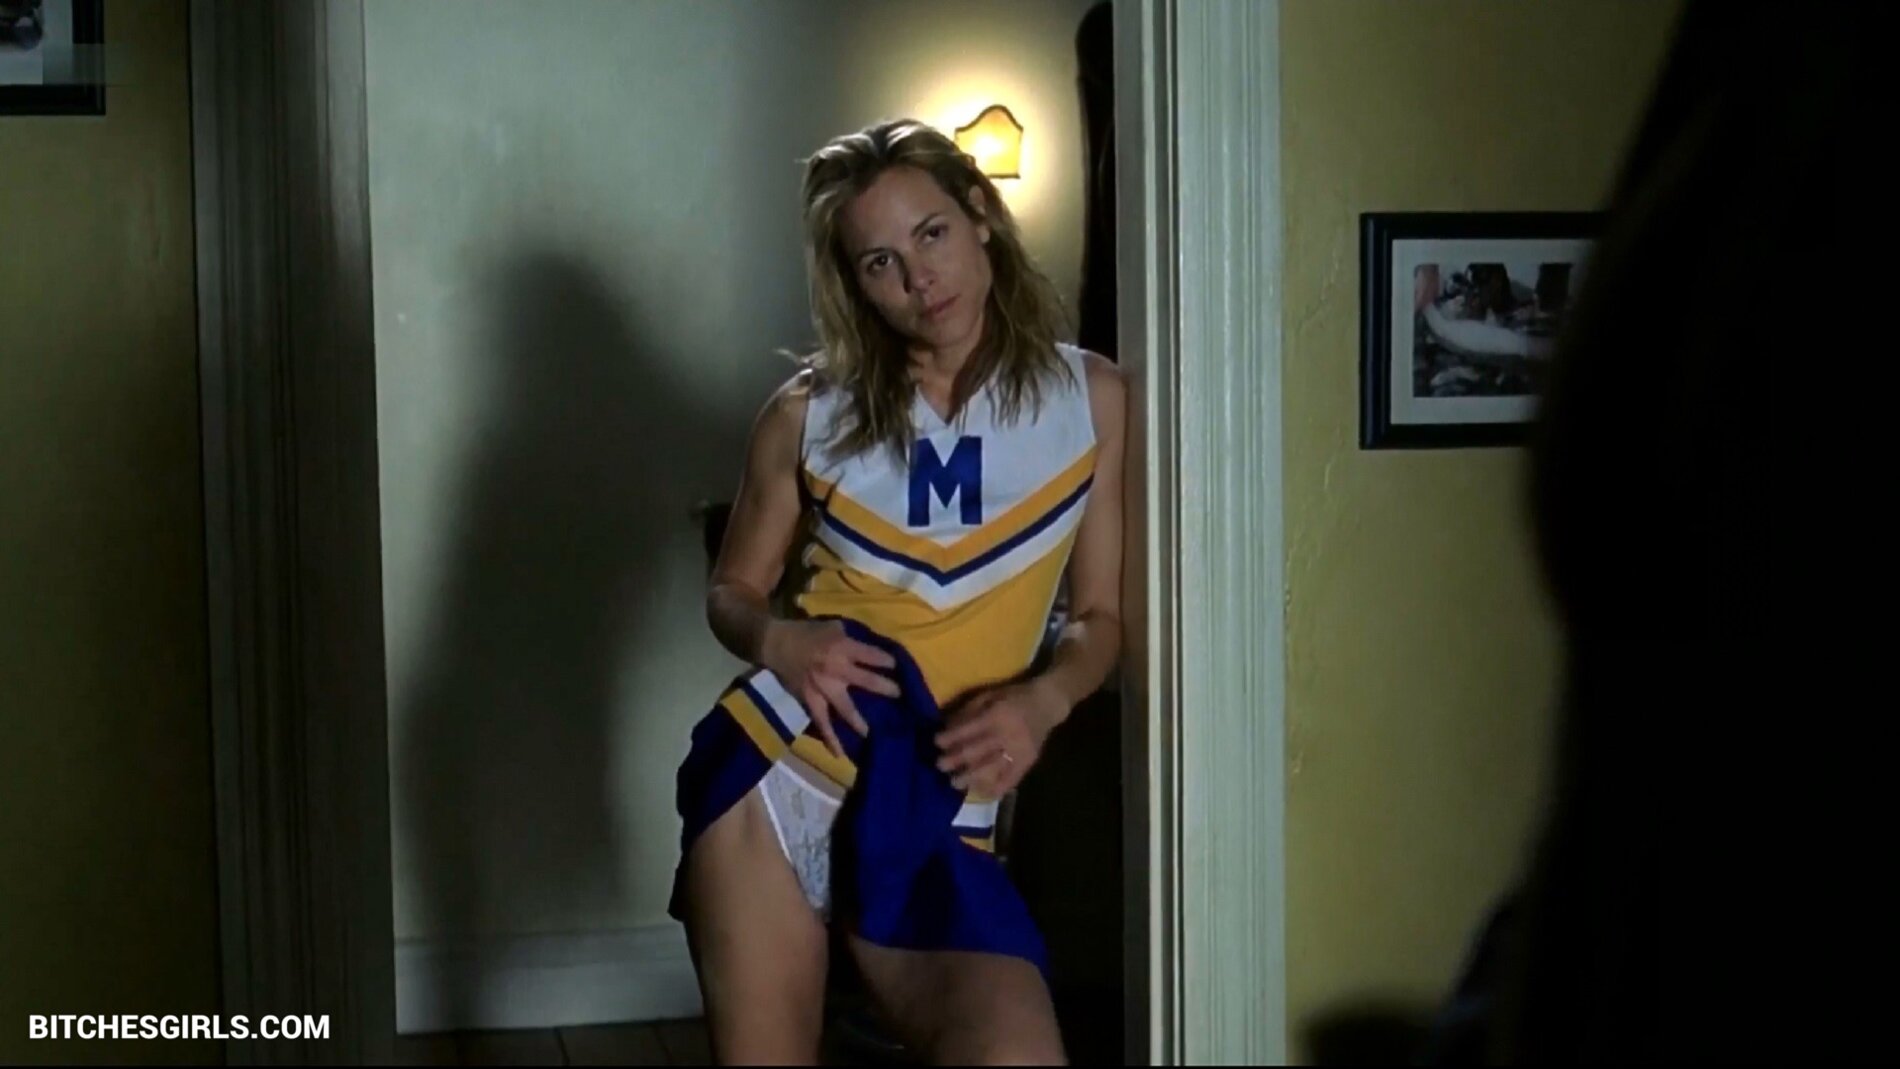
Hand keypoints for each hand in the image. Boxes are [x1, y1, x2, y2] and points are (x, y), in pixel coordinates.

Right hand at [761, 619, 899, 757]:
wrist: (775, 643)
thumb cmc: (806, 632)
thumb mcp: (832, 626)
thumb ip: (851, 636)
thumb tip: (869, 646)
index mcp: (842, 647)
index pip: (872, 656)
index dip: (887, 662)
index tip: (898, 668)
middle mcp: (836, 669)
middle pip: (867, 681)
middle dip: (886, 689)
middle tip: (900, 696)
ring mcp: (823, 688)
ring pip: (846, 708)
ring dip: (861, 721)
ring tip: (874, 733)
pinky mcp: (810, 700)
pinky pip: (821, 722)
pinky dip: (829, 738)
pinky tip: (839, 754)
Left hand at [934, 678, 1069, 795]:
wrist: (1047, 704)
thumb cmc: (1013, 697)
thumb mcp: (989, 695)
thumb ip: (968, 711)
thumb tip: (946, 727)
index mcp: (997, 715)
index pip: (968, 730)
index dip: (950, 738)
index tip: (936, 742)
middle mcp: (1007, 735)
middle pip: (976, 752)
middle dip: (954, 760)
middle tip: (939, 765)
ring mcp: (1018, 752)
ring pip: (990, 769)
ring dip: (969, 778)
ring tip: (954, 783)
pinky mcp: (1027, 764)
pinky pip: (1009, 781)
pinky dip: (994, 789)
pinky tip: (980, 792)